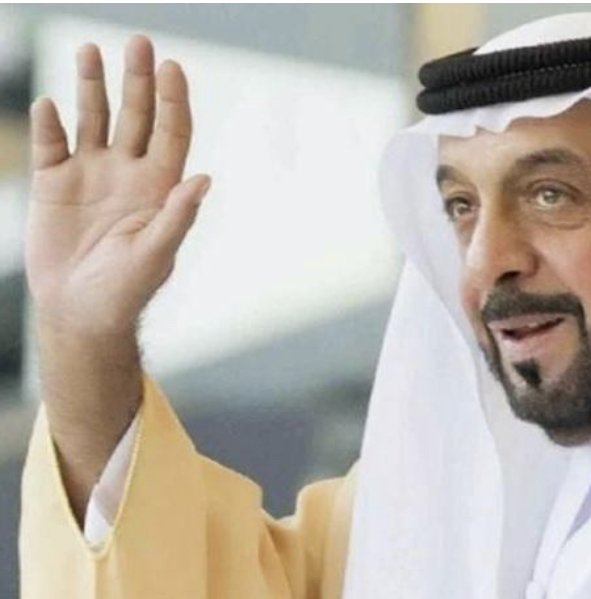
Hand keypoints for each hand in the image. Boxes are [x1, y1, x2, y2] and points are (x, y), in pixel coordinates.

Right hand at [25, 35, 208, 335]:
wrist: (79, 314)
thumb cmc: (126, 290)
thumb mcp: (156, 254)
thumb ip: (178, 216)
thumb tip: (204, 178)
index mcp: (160, 186)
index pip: (171, 132)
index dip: (174, 100)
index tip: (172, 67)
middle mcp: (128, 172)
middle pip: (136, 115)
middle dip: (137, 79)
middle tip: (140, 42)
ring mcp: (91, 174)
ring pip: (94, 119)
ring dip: (92, 86)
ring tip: (90, 49)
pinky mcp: (53, 184)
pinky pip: (51, 144)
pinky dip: (50, 124)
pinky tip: (50, 105)